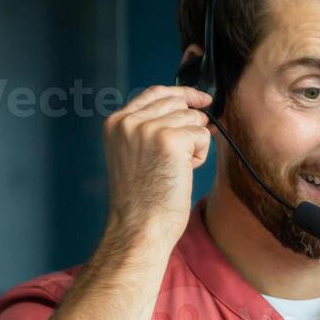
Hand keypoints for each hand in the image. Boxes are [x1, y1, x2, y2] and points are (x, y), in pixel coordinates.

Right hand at [101, 85, 212, 244]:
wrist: (139, 227)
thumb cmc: (143, 201)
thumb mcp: (136, 155)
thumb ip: (151, 129)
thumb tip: (194, 111)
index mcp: (116, 123)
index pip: (154, 92)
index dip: (182, 94)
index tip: (201, 99)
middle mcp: (128, 121)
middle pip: (177, 103)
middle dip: (191, 124)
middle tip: (187, 153)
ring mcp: (148, 128)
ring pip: (193, 119)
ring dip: (194, 145)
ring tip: (175, 170)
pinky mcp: (170, 139)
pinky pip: (203, 134)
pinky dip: (200, 156)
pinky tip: (183, 173)